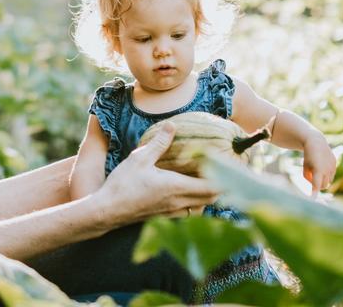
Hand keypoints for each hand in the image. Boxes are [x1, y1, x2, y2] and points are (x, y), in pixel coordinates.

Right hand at [95, 124, 219, 224]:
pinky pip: (189, 211)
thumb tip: (172, 126)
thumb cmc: (122, 184)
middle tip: (227, 170)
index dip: (227, 178)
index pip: (213, 186)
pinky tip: (188, 192)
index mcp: (177, 187)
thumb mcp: (139, 158)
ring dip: (209, 195)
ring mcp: (172, 212)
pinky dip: (196, 202)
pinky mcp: (164, 217)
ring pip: (201, 207)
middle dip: (223, 185)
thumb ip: (159, 143)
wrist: (106, 211)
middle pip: (212, 198)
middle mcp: (179, 203)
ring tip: (209, 179)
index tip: (235, 166)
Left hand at [301, 135, 336, 195]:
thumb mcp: (305, 167)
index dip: (315, 192)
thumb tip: (315, 186)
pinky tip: (321, 166)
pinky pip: (331, 175)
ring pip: (328, 181)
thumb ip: (308, 178)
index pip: (317, 185)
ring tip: (316, 169)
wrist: (316, 142)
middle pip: (323, 186)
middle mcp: (327, 169)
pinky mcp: (335, 164)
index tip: (313, 198)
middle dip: (318, 185)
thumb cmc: (308, 157)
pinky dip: (326, 174)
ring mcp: (332, 167)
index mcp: (318, 170)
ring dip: (322, 180)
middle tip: (311, 177)